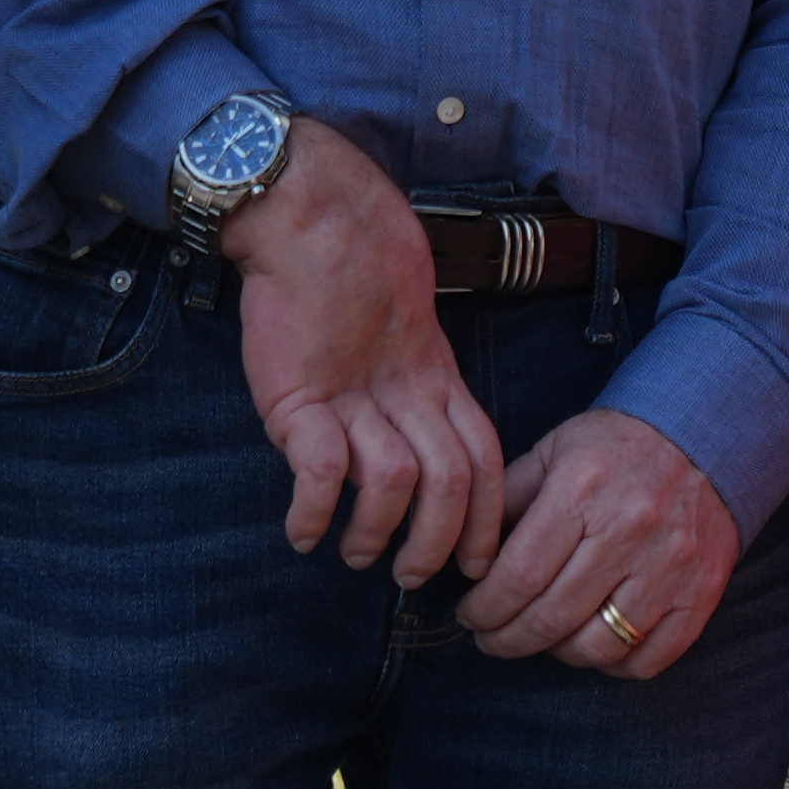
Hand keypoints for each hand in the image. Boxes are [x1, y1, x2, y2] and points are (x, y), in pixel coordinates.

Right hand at [216, 121, 507, 587]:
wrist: (309, 212)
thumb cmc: (350, 267)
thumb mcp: (402, 330)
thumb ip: (417, 383)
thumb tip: (424, 451)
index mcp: (436, 378)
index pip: (485, 460)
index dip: (488, 517)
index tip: (479, 564)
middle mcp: (404, 393)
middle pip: (450, 482)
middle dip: (438, 543)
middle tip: (414, 576)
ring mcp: (351, 396)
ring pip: (395, 483)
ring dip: (376, 532)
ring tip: (357, 554)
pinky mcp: (300, 397)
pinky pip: (320, 471)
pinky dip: (313, 511)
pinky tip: (303, 532)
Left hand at [461, 406, 742, 678]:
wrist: (706, 437)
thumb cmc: (616, 448)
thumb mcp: (554, 451)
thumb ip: (507, 500)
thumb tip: (468, 558)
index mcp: (584, 489)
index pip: (520, 574)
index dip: (486, 608)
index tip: (471, 615)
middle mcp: (631, 529)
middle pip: (552, 617)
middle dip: (507, 639)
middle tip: (491, 638)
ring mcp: (671, 566)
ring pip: (598, 647)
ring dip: (557, 653)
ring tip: (542, 637)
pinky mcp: (701, 593)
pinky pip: (648, 660)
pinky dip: (613, 665)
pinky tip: (593, 643)